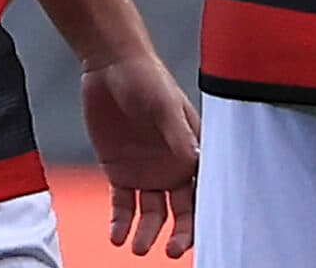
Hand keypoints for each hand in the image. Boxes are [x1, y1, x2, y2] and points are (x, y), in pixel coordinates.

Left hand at [84, 55, 202, 256]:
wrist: (109, 66)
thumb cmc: (146, 77)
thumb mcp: (164, 104)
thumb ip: (178, 134)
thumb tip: (194, 161)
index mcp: (192, 148)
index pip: (204, 187)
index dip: (206, 213)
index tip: (202, 235)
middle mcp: (172, 164)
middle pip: (182, 208)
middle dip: (181, 232)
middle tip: (171, 250)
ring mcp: (146, 170)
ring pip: (153, 213)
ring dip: (149, 233)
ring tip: (139, 247)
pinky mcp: (119, 171)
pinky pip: (123, 204)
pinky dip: (121, 222)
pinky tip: (117, 235)